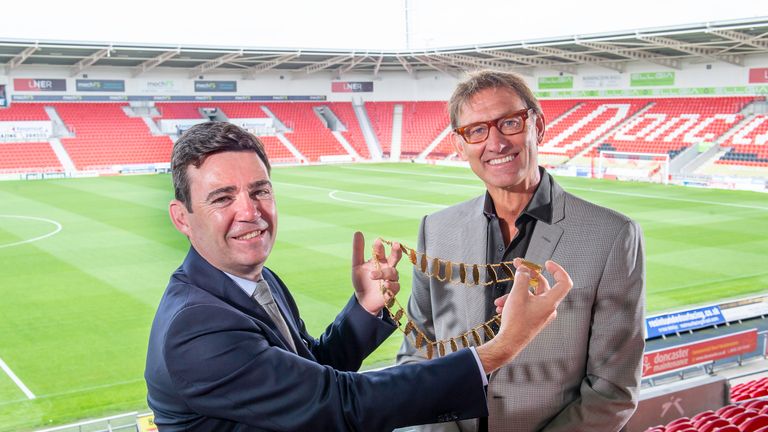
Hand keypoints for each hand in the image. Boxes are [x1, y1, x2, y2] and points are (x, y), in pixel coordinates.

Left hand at [351, 232, 402, 314]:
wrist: (363, 299)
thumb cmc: (362, 280)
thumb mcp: (357, 265)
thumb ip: (358, 250)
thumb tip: (358, 232)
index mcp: (379, 260)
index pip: (381, 251)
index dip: (379, 246)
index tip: (377, 241)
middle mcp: (387, 267)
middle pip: (395, 257)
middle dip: (396, 251)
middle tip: (396, 244)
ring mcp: (391, 278)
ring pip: (392, 272)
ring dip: (383, 273)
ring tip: (372, 275)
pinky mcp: (393, 290)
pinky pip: (395, 285)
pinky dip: (390, 284)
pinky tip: (384, 284)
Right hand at [478, 258, 571, 373]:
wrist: (509, 343)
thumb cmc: (515, 322)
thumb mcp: (517, 295)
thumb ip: (522, 278)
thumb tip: (524, 269)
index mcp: (550, 302)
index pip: (563, 282)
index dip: (557, 270)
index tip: (546, 264)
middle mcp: (548, 308)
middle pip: (542, 286)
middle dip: (526, 277)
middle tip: (517, 266)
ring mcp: (541, 314)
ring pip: (530, 295)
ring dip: (514, 293)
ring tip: (500, 299)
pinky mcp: (533, 318)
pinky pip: (526, 304)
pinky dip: (514, 301)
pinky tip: (501, 306)